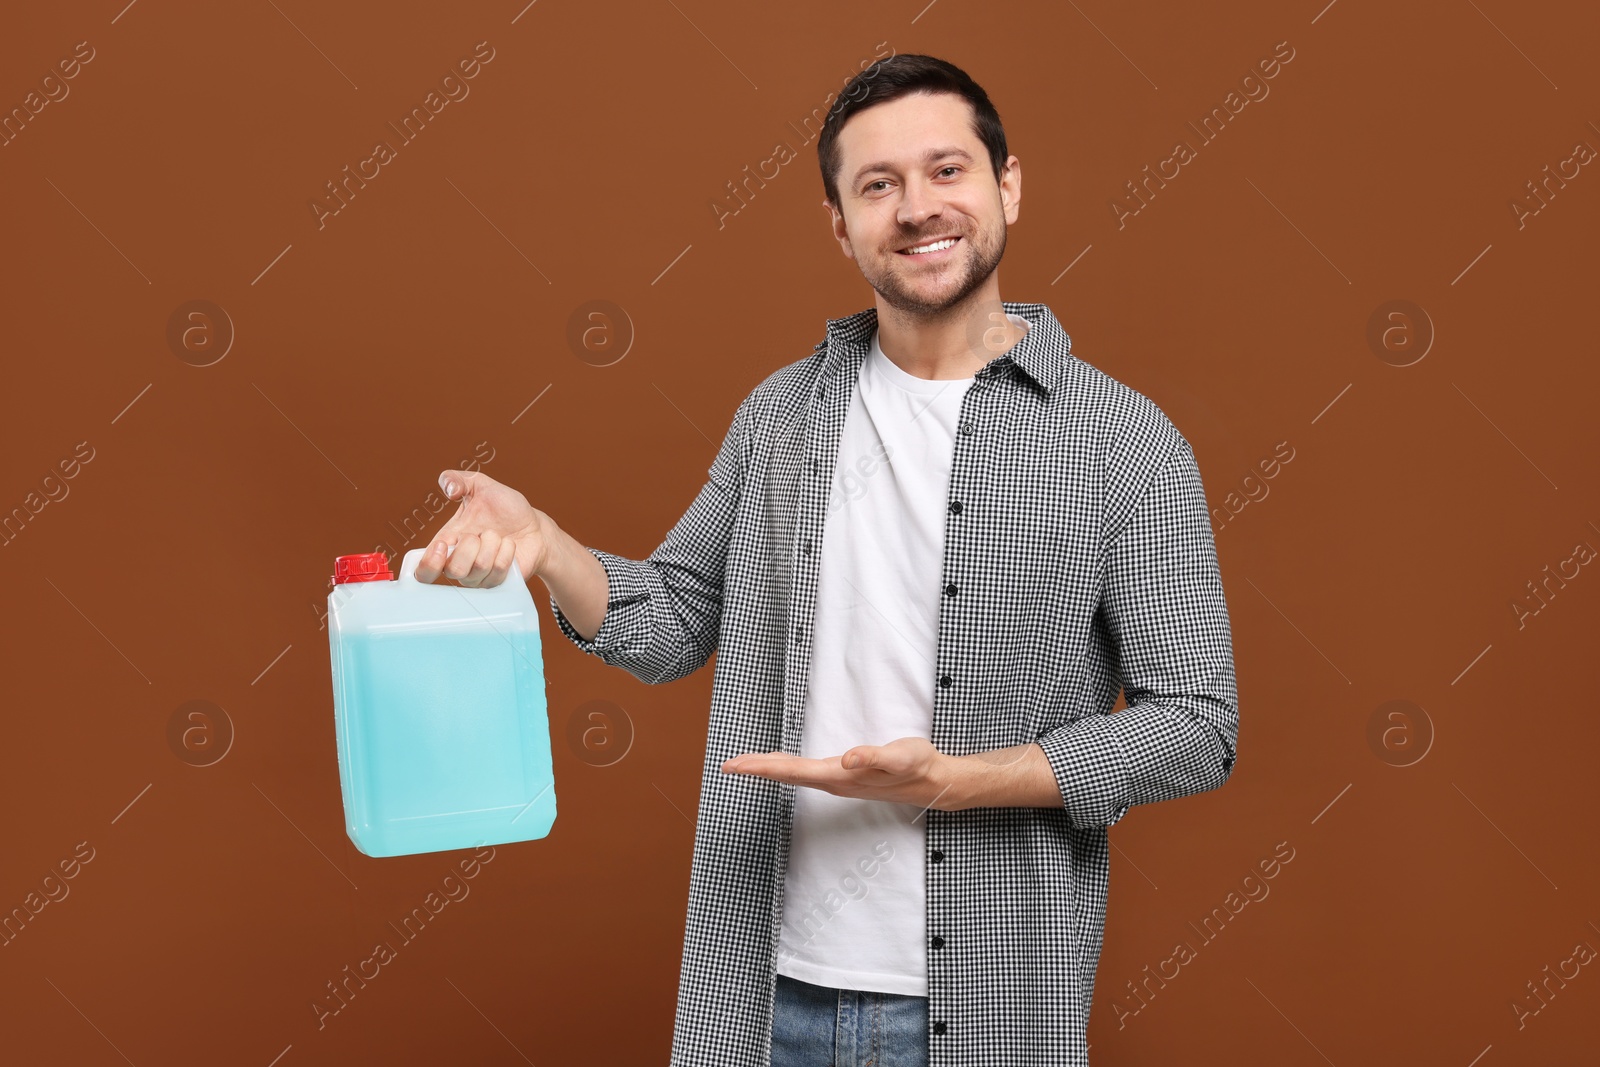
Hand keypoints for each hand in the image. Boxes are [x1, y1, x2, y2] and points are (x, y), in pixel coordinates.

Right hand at [412, 470, 551, 586]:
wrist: (534, 525)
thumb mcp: (481, 486)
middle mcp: (460, 564)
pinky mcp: (498, 582)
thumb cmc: (505, 508)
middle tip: (483, 532)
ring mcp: (479, 576)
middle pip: (453, 571)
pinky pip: (498, 572)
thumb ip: (458, 479)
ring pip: (478, 570)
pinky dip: (507, 552)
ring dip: (493, 545)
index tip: (444, 544)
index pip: (423, 571)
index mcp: (448, 543)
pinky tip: (509, 545)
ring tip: (498, 535)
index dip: (428, 564)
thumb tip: (448, 488)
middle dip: (471, 545)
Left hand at [719, 737, 964, 811]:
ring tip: (744, 765)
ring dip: (768, 770)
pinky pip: (805, 773)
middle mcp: (835, 782)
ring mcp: (838, 781)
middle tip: (728, 766)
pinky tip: (778, 764)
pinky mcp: (843, 776)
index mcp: (841, 777)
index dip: (762, 768)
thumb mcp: (901, 758)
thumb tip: (848, 759)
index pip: (793, 772)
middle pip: (788, 775)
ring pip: (795, 775)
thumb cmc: (917, 766)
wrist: (933, 781)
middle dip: (757, 770)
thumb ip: (874, 758)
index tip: (737, 766)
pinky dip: (785, 768)